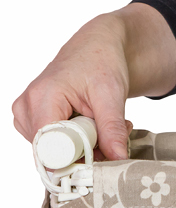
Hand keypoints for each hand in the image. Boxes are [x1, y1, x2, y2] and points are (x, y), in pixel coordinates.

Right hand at [12, 3, 175, 160]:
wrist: (96, 48)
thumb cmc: (101, 63)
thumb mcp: (112, 95)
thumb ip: (112, 129)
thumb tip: (118, 159)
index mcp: (42, 98)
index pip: (49, 148)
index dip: (76, 160)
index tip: (105, 158)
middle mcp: (26, 107)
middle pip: (53, 152)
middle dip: (87, 150)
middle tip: (114, 132)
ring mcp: (26, 114)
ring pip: (55, 150)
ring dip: (85, 145)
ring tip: (103, 123)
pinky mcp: (32, 119)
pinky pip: (54, 143)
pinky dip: (78, 141)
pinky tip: (92, 124)